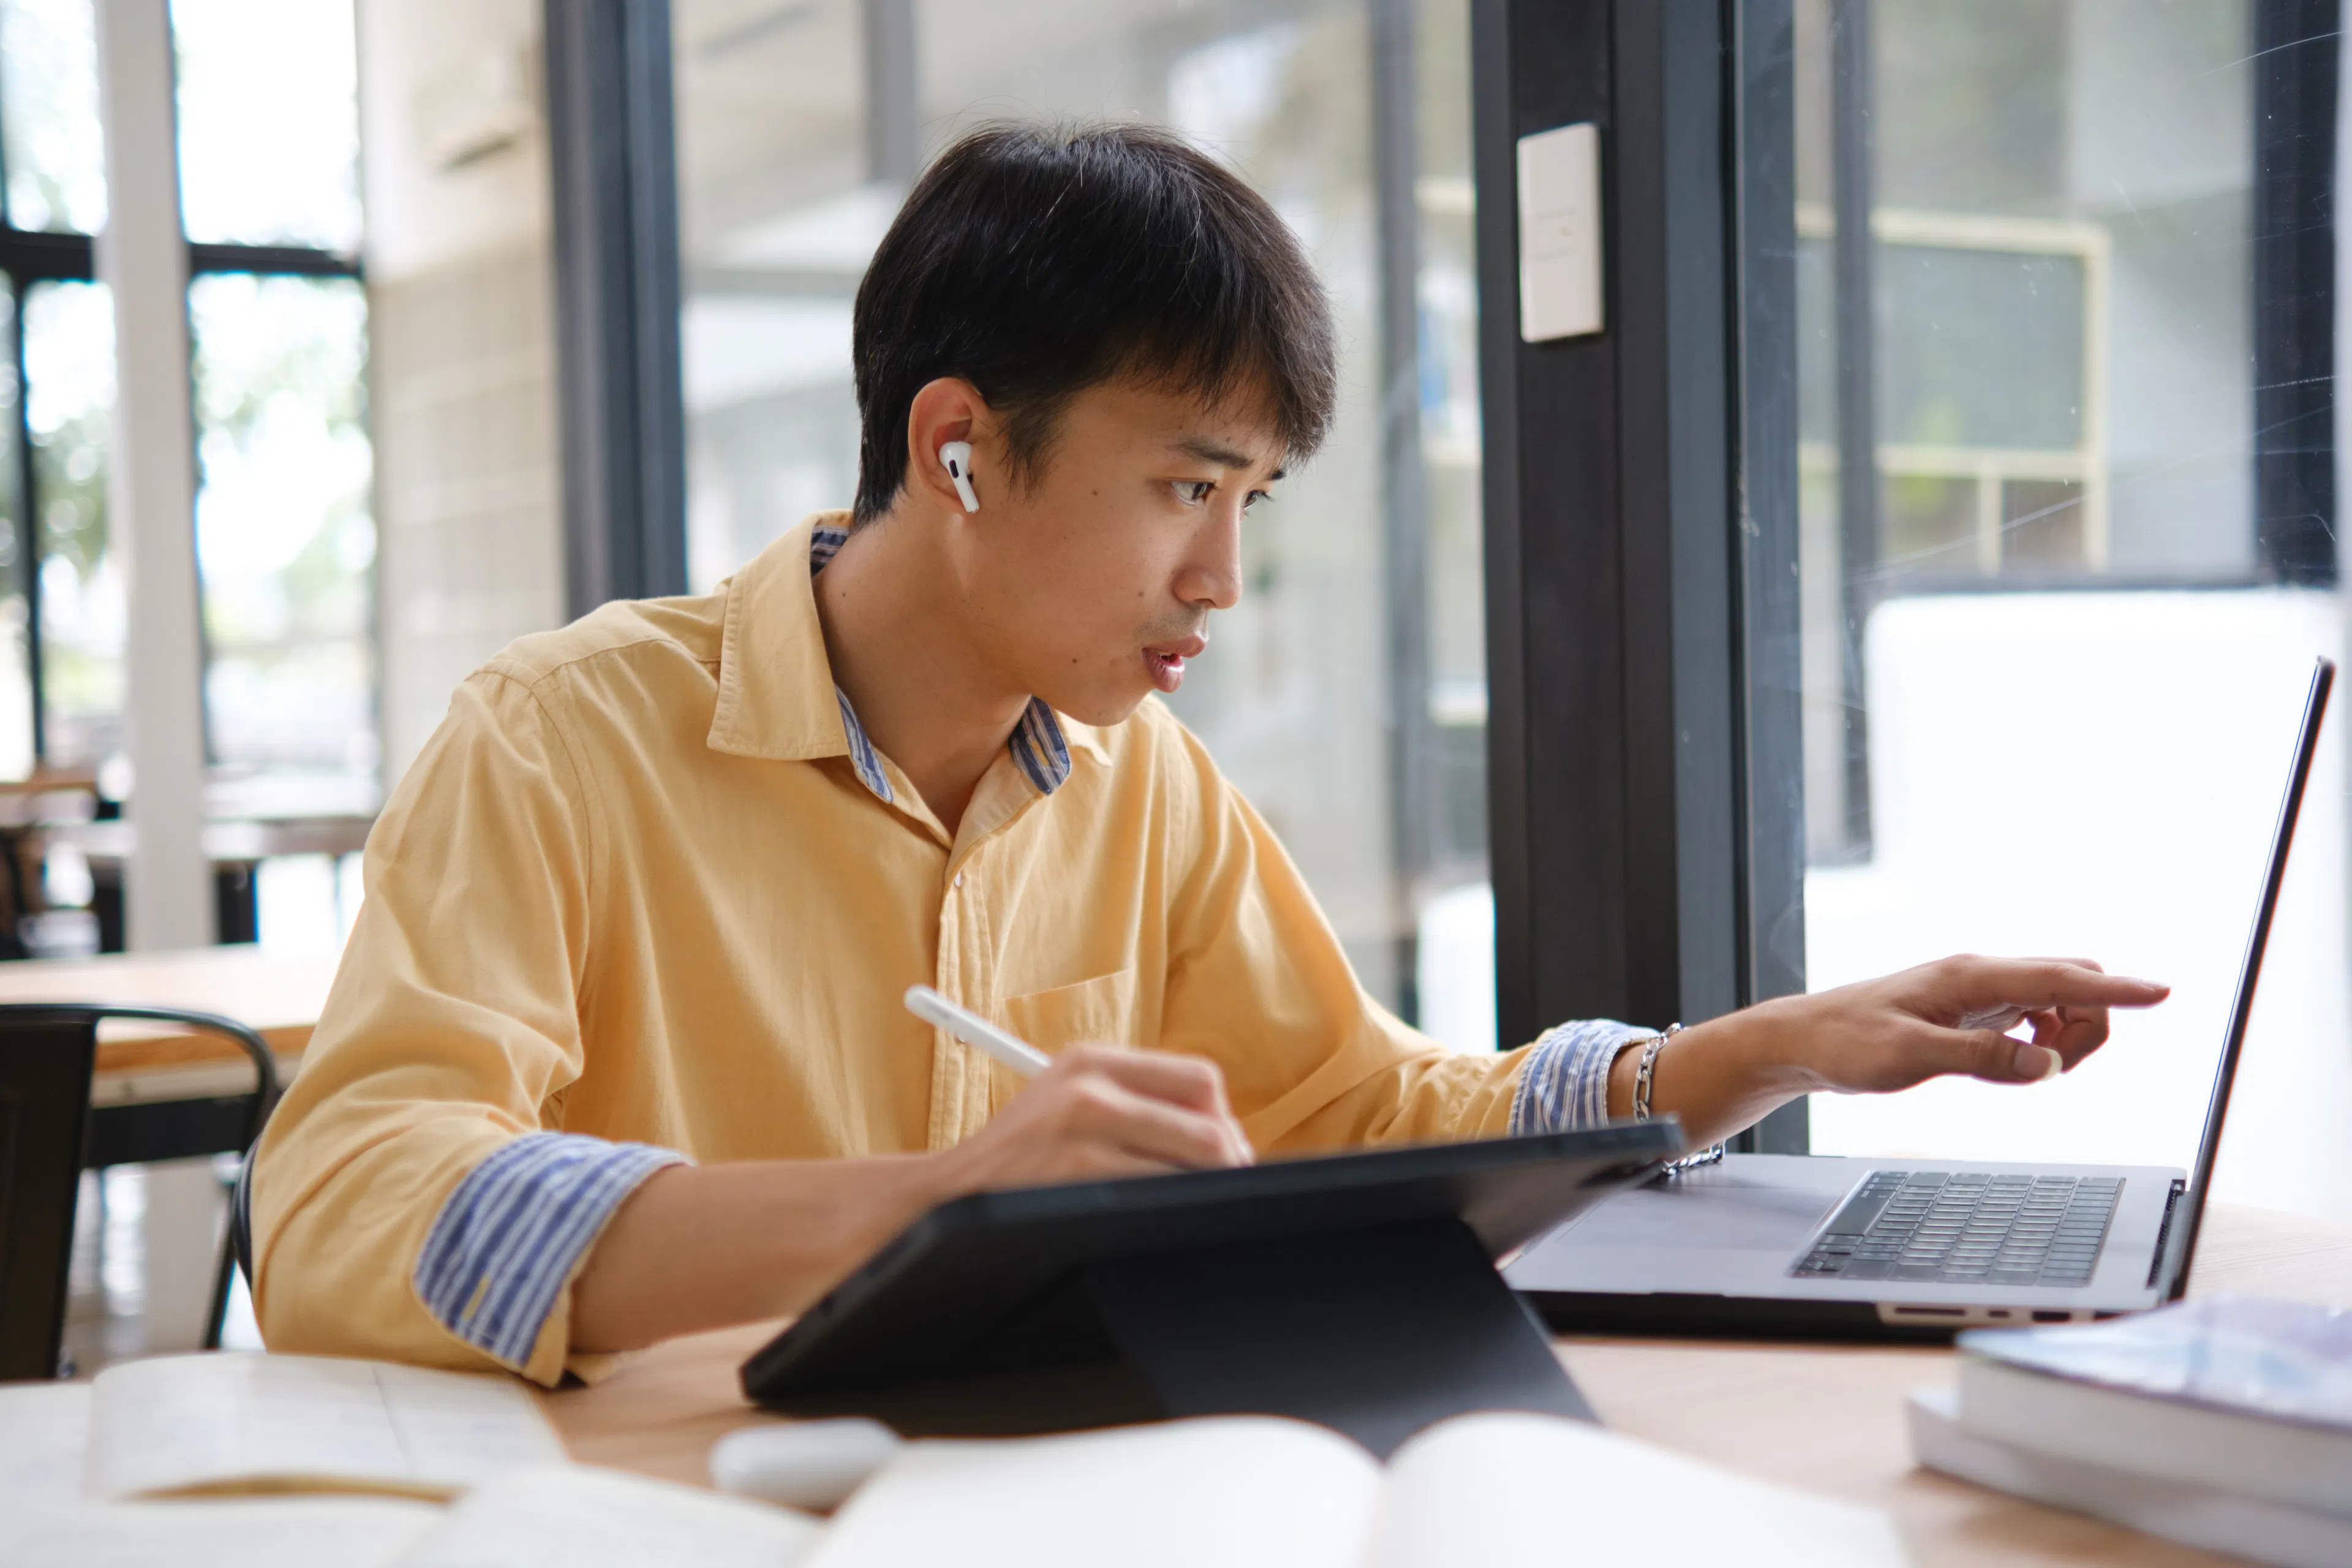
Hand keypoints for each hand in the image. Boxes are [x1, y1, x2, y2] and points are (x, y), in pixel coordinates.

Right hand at [932, 1044, 1254, 1192]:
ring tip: (1182, 1211)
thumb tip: (1223, 1138)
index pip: (1199, 1079)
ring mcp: (1083, 1130)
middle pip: (1209, 1125)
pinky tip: (1151, 1224)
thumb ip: (1132, 1104)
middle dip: (1227, 1167)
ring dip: (1201, 1196)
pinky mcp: (1076, 1172)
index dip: (1223, 1121)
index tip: (1222, 1153)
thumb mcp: (1066, 1104)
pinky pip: (1158, 1197)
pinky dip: (1171, 1216)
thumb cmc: (1018, 1159)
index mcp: (1091, 1060)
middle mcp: (1090, 1086)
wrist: (944, 1195)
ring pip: (1193, 1166)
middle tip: (1220, 1194)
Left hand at [1765, 954, 2171, 1094]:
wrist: (1806, 1041)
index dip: (2117, 990)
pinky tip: (2009, 1066)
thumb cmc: (1848, 1044)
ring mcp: (1976, 994)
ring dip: (2062, 1040)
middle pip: (2072, 986)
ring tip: (2019, 1072)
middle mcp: (1980, 977)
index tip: (2162, 993)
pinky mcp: (1970, 1014)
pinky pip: (2030, 1022)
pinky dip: (2038, 1045)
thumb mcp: (1910, 1058)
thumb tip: (2045, 1065)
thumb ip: (1980, 1060)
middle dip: (2088, 1025)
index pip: (2062, 978)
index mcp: (1970, 978)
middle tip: (2048, 1069)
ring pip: (2055, 1005)